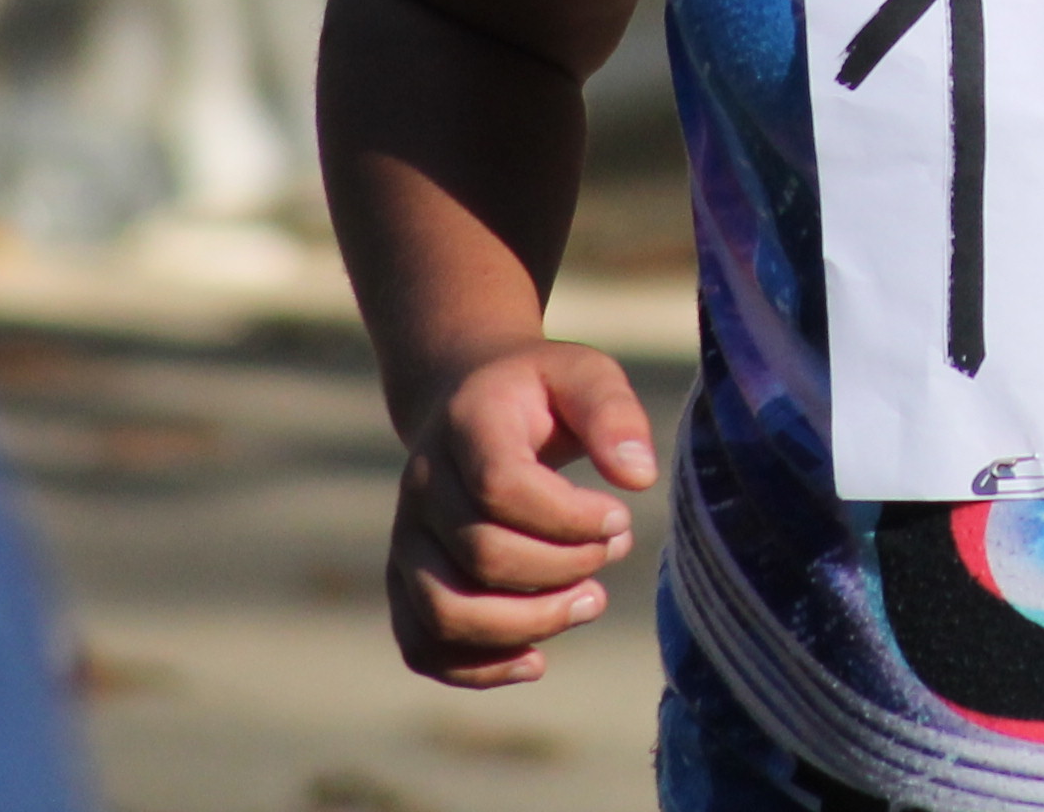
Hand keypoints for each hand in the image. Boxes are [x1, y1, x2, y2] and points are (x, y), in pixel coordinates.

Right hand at [385, 341, 659, 686]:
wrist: (468, 400)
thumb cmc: (540, 393)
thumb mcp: (586, 374)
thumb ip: (614, 414)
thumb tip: (638, 478)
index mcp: (466, 425)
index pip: (500, 486)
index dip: (568, 517)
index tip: (620, 516)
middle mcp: (422, 484)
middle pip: (482, 555)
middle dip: (564, 567)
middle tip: (615, 549)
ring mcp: (406, 537)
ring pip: (445, 612)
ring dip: (527, 625)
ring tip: (590, 603)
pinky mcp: (405, 580)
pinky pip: (421, 644)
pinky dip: (477, 669)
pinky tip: (536, 660)